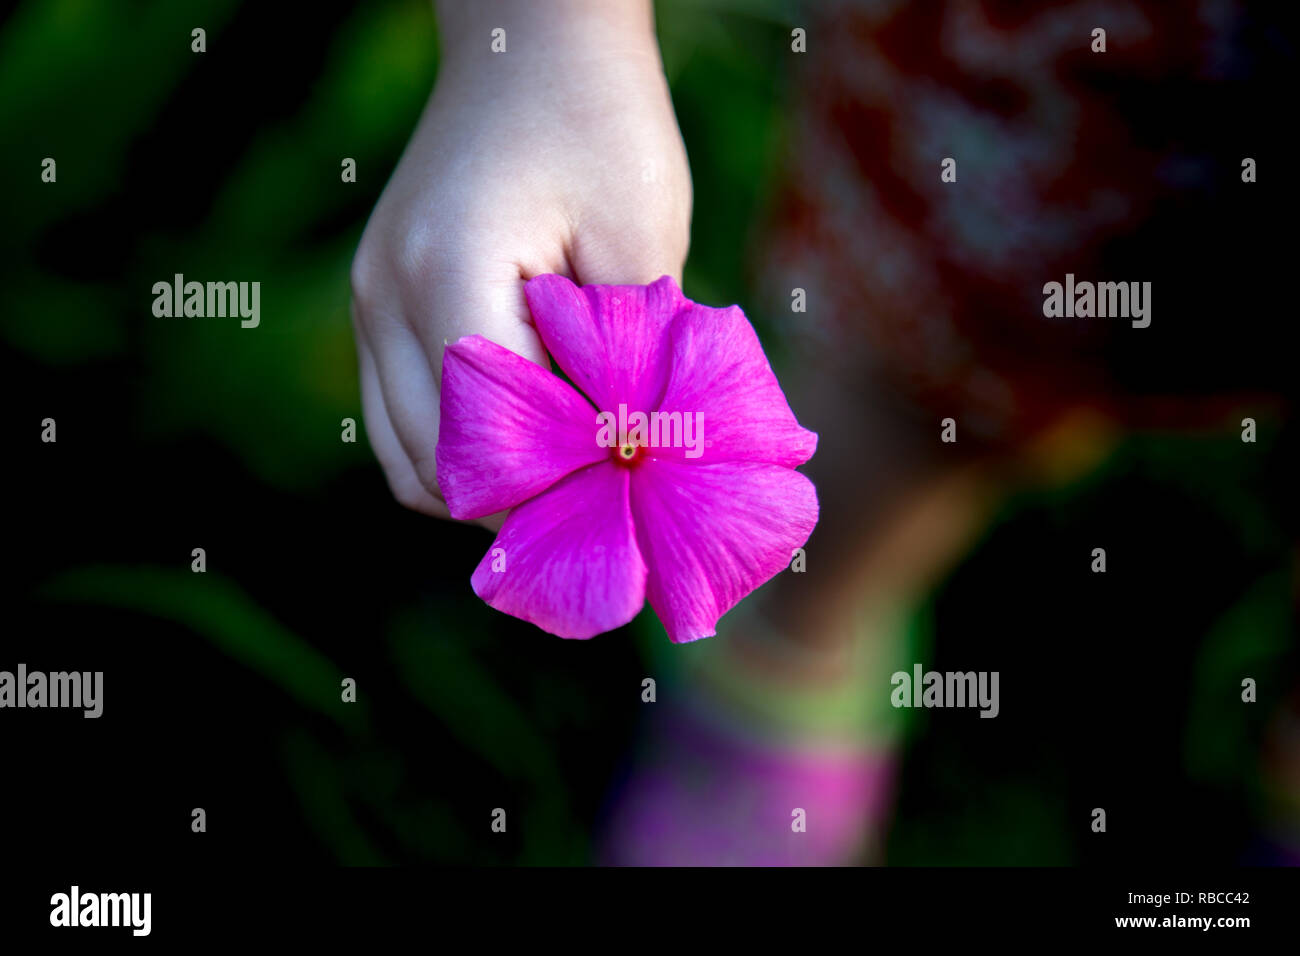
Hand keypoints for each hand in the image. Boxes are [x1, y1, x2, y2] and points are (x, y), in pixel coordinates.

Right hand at [350, 0, 691, 522]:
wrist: (533, 42)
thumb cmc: (602, 126)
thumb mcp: (640, 237)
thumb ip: (621, 356)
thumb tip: (621, 457)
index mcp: (446, 274)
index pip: (487, 438)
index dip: (554, 489)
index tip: (618, 508)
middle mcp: (384, 297)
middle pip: (430, 467)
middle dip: (514, 506)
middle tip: (592, 513)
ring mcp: (368, 301)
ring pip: (403, 457)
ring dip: (479, 485)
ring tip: (558, 484)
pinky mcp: (378, 302)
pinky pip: (401, 415)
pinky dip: (457, 446)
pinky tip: (524, 438)